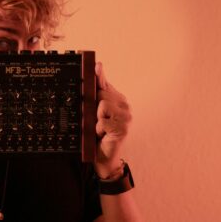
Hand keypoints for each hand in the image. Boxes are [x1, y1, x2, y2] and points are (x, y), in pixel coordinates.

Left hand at [94, 62, 131, 177]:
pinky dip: (98, 129)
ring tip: (99, 128)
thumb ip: (98, 89)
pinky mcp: (123, 129)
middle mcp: (125, 107)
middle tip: (96, 120)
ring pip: (102, 106)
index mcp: (118, 99)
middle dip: (93, 108)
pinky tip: (102, 135)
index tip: (96, 65)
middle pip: (102, 94)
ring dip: (95, 120)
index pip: (104, 84)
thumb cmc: (98, 132)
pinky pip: (102, 121)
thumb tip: (98, 65)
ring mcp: (126, 118)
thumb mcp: (95, 109)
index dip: (98, 78)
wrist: (102, 156)